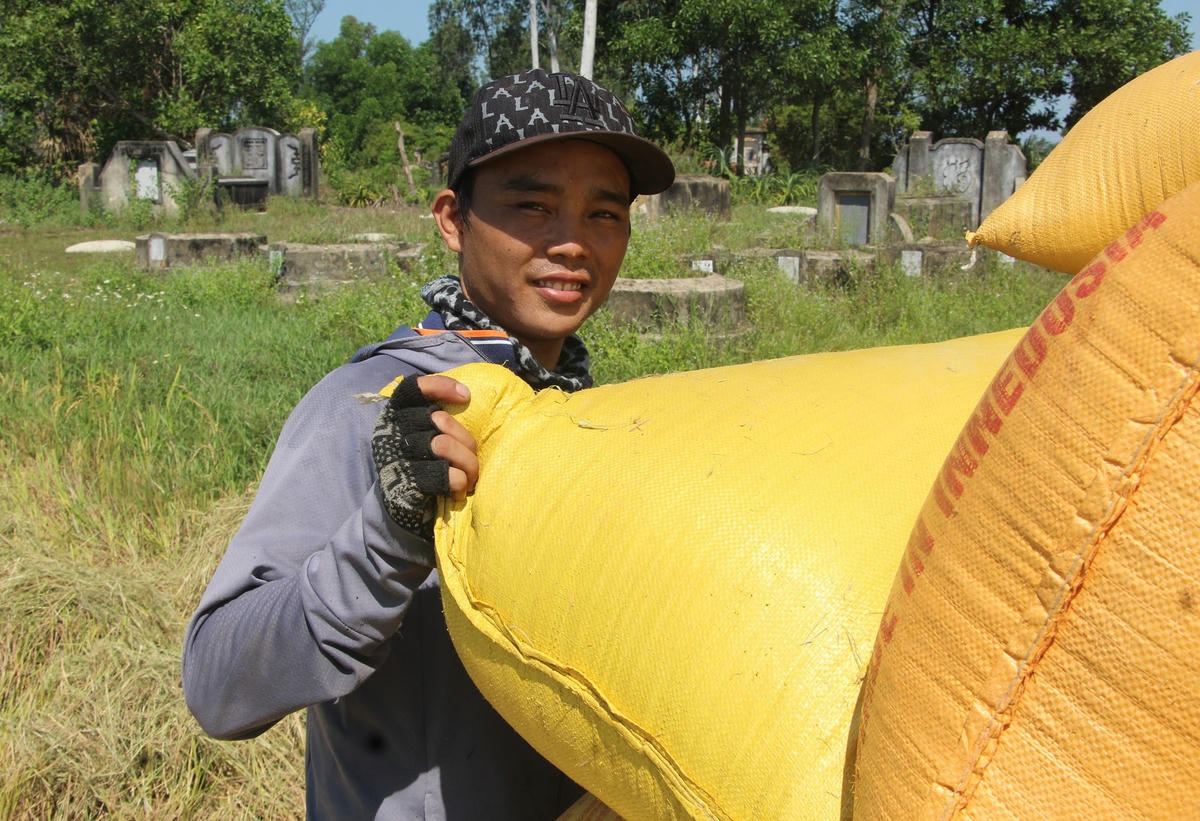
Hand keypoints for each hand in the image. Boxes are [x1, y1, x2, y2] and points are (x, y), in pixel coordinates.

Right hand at [372, 375, 477, 542]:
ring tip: (471, 477)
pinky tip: (459, 491)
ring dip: (467, 463)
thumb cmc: (421, 466)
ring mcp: (397, 459)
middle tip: (473, 458)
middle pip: (439, 420)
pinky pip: (447, 475)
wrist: (400, 511)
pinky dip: (460, 483)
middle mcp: (392, 434)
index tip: (465, 396)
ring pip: (444, 446)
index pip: (412, 388)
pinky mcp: (407, 484)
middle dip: (466, 440)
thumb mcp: (422, 436)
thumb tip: (465, 395)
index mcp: (395, 417)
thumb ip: (435, 418)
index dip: (440, 386)